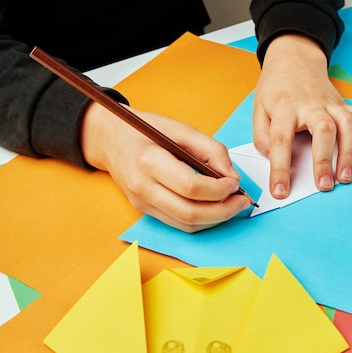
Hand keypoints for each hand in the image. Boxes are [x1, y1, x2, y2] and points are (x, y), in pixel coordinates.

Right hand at [80, 102, 250, 231]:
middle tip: (242, 201)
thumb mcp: (180, 128)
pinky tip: (215, 208)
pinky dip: (202, 220)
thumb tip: (232, 175)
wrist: (109, 139)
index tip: (235, 182)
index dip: (219, 189)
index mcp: (149, 161)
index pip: (191, 187)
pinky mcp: (145, 211)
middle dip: (223, 211)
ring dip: (215, 219)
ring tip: (233, 206)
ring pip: (186, 224)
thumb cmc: (144, 130)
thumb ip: (210, 149)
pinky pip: (178, 224)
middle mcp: (143, 187)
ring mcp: (142, 203)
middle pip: (190, 213)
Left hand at [253, 34, 351, 198]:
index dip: (280, 168)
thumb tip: (272, 158)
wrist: (294, 59)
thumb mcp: (258, 109)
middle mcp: (310, 104)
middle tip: (324, 185)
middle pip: (323, 129)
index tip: (280, 192)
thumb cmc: (276, 89)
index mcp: (284, 107)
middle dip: (324, 159)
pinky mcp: (345, 104)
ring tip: (345, 177)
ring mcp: (331, 103)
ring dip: (349, 152)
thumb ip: (262, 136)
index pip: (280, 140)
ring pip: (347, 124)